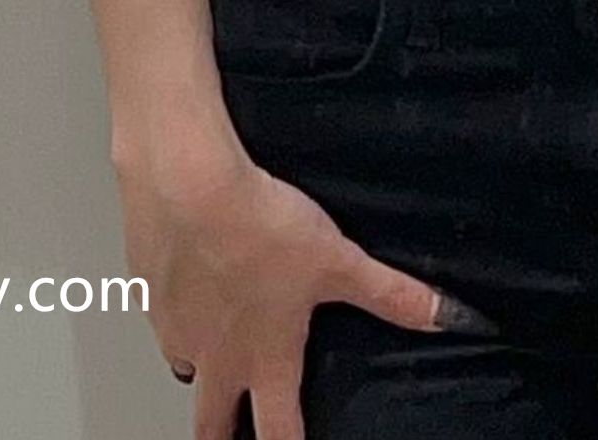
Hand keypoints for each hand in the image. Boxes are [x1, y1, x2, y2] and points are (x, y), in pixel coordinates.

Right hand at [114, 139, 492, 438]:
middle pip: (211, 429)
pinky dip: (177, 309)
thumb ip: (392, 294)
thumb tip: (449, 318)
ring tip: (218, 354)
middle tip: (235, 434)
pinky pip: (161, 314)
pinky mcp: (148, 291)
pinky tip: (193, 279)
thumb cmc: (258, 225)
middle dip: (224, 436)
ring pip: (185, 368)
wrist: (187, 182)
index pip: (278, 436)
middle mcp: (215, 357)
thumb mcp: (338, 260)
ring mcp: (176, 327)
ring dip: (201, 369)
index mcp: (264, 358)